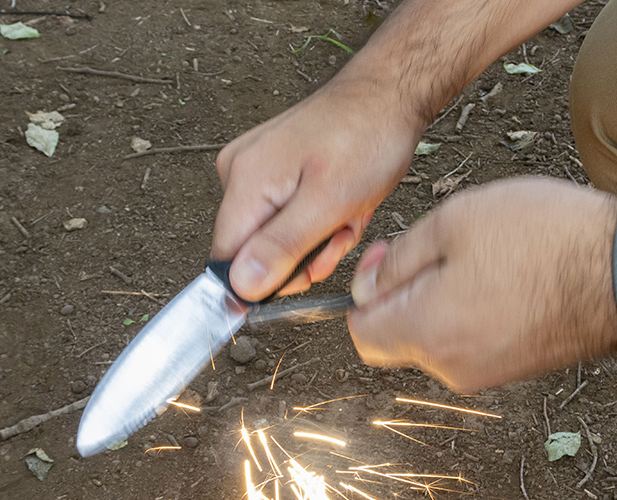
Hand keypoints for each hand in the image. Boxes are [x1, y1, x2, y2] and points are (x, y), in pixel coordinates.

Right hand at [212, 81, 421, 300]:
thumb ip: (282, 247)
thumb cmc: (367, 137)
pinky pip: (290, 219)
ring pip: (278, 239)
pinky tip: (344, 204)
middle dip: (305, 255)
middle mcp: (239, 174)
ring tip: (347, 211)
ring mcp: (255, 171)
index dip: (267, 280)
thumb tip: (242, 287)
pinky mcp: (274, 172)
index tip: (308, 271)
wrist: (388, 96)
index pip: (228, 261)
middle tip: (340, 232)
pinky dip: (321, 221)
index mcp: (244, 181)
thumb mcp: (330, 203)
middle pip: (256, 252)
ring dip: (320, 238)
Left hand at [347, 177, 616, 391]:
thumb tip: (368, 289)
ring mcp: (489, 374)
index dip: (367, 292)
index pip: (362, 334)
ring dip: (446, 298)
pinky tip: (510, 273)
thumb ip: (398, 260)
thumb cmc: (547, 239)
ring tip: (487, 254)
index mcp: (428, 333)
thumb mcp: (453, 221)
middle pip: (401, 337)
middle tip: (444, 244)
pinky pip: (476, 341)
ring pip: (440, 337)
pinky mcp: (520, 368)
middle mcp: (453, 368)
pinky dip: (479, 310)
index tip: (392, 257)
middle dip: (408, 293)